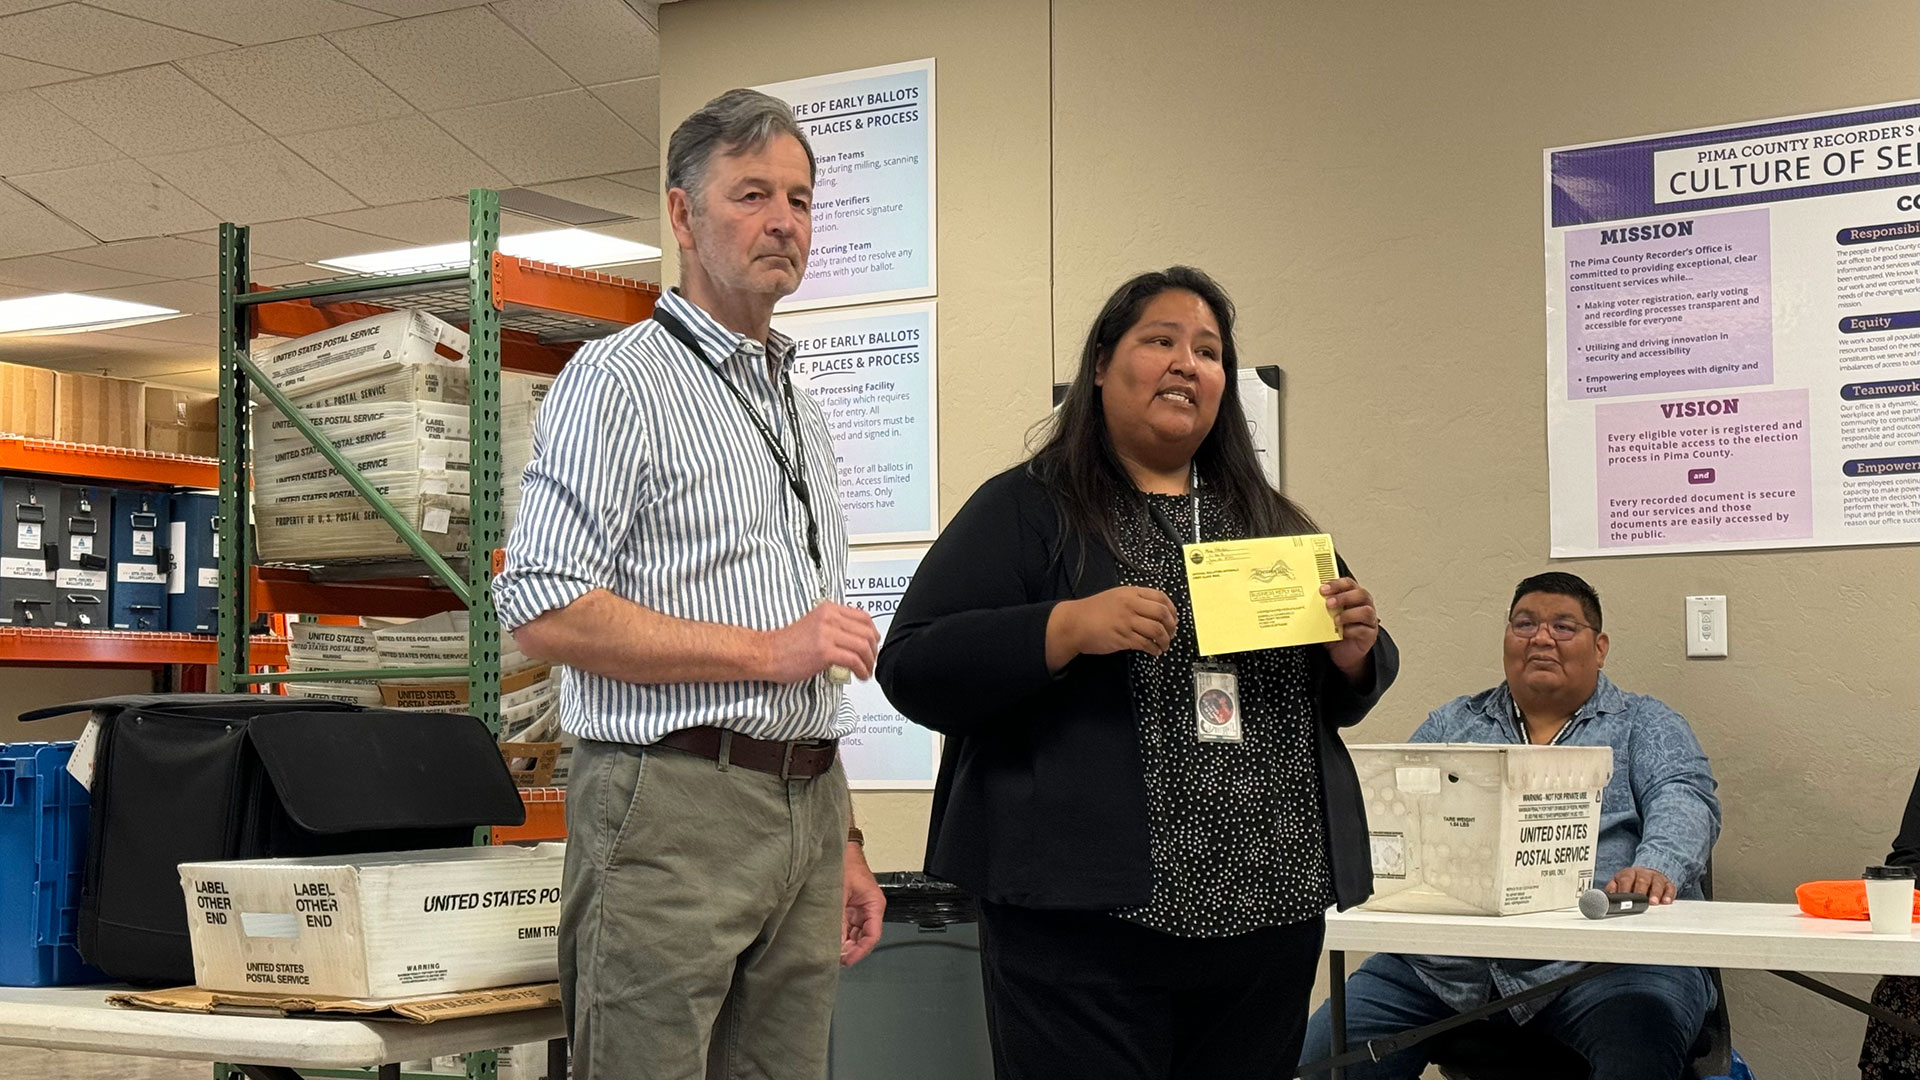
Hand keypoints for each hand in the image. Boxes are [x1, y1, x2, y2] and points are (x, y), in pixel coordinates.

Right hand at [764, 603, 879, 683]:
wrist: (766, 654)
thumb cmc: (786, 644)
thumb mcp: (814, 626)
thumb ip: (834, 628)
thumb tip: (854, 640)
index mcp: (828, 609)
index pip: (863, 616)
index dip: (873, 632)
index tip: (873, 644)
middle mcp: (830, 618)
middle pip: (867, 631)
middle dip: (874, 649)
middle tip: (871, 661)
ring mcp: (827, 633)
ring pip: (863, 646)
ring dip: (869, 662)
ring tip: (867, 671)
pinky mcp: (824, 651)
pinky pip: (854, 660)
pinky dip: (862, 669)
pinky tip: (860, 676)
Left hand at [842, 842, 885, 965]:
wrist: (838, 848)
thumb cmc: (844, 862)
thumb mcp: (840, 892)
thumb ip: (838, 918)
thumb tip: (834, 941)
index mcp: (874, 904)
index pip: (872, 935)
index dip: (861, 951)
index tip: (848, 960)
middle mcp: (868, 909)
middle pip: (863, 938)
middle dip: (851, 950)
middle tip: (835, 960)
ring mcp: (858, 910)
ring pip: (854, 935)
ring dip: (844, 945)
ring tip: (831, 954)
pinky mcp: (847, 909)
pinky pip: (846, 927)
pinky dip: (839, 936)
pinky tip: (829, 942)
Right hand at [1046, 586, 1177, 670]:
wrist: (1074, 623)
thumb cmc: (1093, 611)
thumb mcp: (1116, 596)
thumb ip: (1135, 600)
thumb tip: (1156, 611)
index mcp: (1131, 593)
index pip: (1161, 597)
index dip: (1172, 609)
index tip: (1173, 618)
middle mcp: (1131, 605)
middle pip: (1162, 613)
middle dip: (1172, 626)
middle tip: (1171, 633)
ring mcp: (1127, 621)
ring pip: (1157, 630)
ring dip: (1165, 640)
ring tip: (1164, 645)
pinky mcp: (1123, 638)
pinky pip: (1146, 643)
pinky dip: (1154, 649)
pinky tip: (1155, 651)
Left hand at [1320, 576, 1377, 680]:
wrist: (1342, 653)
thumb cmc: (1335, 632)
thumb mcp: (1326, 617)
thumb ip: (1321, 608)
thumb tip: (1305, 600)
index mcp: (1353, 596)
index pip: (1349, 584)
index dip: (1337, 584)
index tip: (1323, 588)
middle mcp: (1363, 605)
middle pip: (1361, 594)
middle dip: (1343, 597)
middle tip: (1329, 603)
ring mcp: (1369, 620)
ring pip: (1366, 611)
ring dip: (1348, 614)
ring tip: (1335, 620)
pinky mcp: (1370, 634)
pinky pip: (1364, 629)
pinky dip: (1351, 630)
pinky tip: (1342, 633)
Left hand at [1605, 866, 1676, 903]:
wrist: (1648, 873)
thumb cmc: (1632, 881)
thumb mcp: (1619, 882)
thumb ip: (1612, 888)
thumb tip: (1606, 896)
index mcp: (1629, 873)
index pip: (1626, 879)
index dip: (1624, 888)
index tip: (1623, 898)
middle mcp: (1643, 874)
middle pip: (1642, 881)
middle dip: (1641, 891)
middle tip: (1640, 901)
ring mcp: (1656, 878)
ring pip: (1656, 884)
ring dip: (1655, 893)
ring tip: (1653, 902)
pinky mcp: (1667, 884)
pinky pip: (1669, 888)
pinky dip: (1668, 895)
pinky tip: (1666, 901)